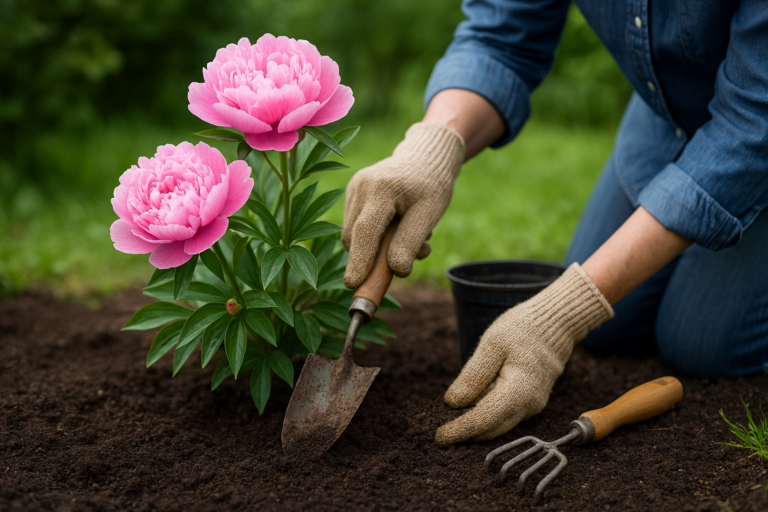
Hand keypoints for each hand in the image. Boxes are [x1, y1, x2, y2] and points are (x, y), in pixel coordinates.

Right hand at [342, 122, 464, 288]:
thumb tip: (397, 271)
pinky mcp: (352, 193)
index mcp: (381, 188)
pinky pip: (357, 226)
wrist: (424, 156)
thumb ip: (411, 242)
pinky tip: (397, 226)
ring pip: (354, 235)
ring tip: (410, 236)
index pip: (365, 231)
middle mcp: (361, 186)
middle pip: (355, 237)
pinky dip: (374, 236)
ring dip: (377, 248)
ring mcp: (353, 189)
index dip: (359, 261)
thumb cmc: (431, 184)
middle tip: (408, 262)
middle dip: (373, 258)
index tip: (354, 285)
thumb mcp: (429, 213)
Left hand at [435, 263, 613, 444]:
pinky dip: (486, 416)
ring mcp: (532, 405)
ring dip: (476, 428)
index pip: (485, 419)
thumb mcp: (492, 345)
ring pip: (499, 424)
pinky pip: (505, 414)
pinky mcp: (529, 401)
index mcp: (520, 391)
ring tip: (450, 427)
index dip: (461, 430)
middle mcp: (529, 405)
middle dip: (466, 435)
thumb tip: (453, 403)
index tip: (440, 437)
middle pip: (492, 428)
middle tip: (440, 438)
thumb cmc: (523, 329)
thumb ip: (473, 376)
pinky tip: (468, 410)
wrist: (557, 323)